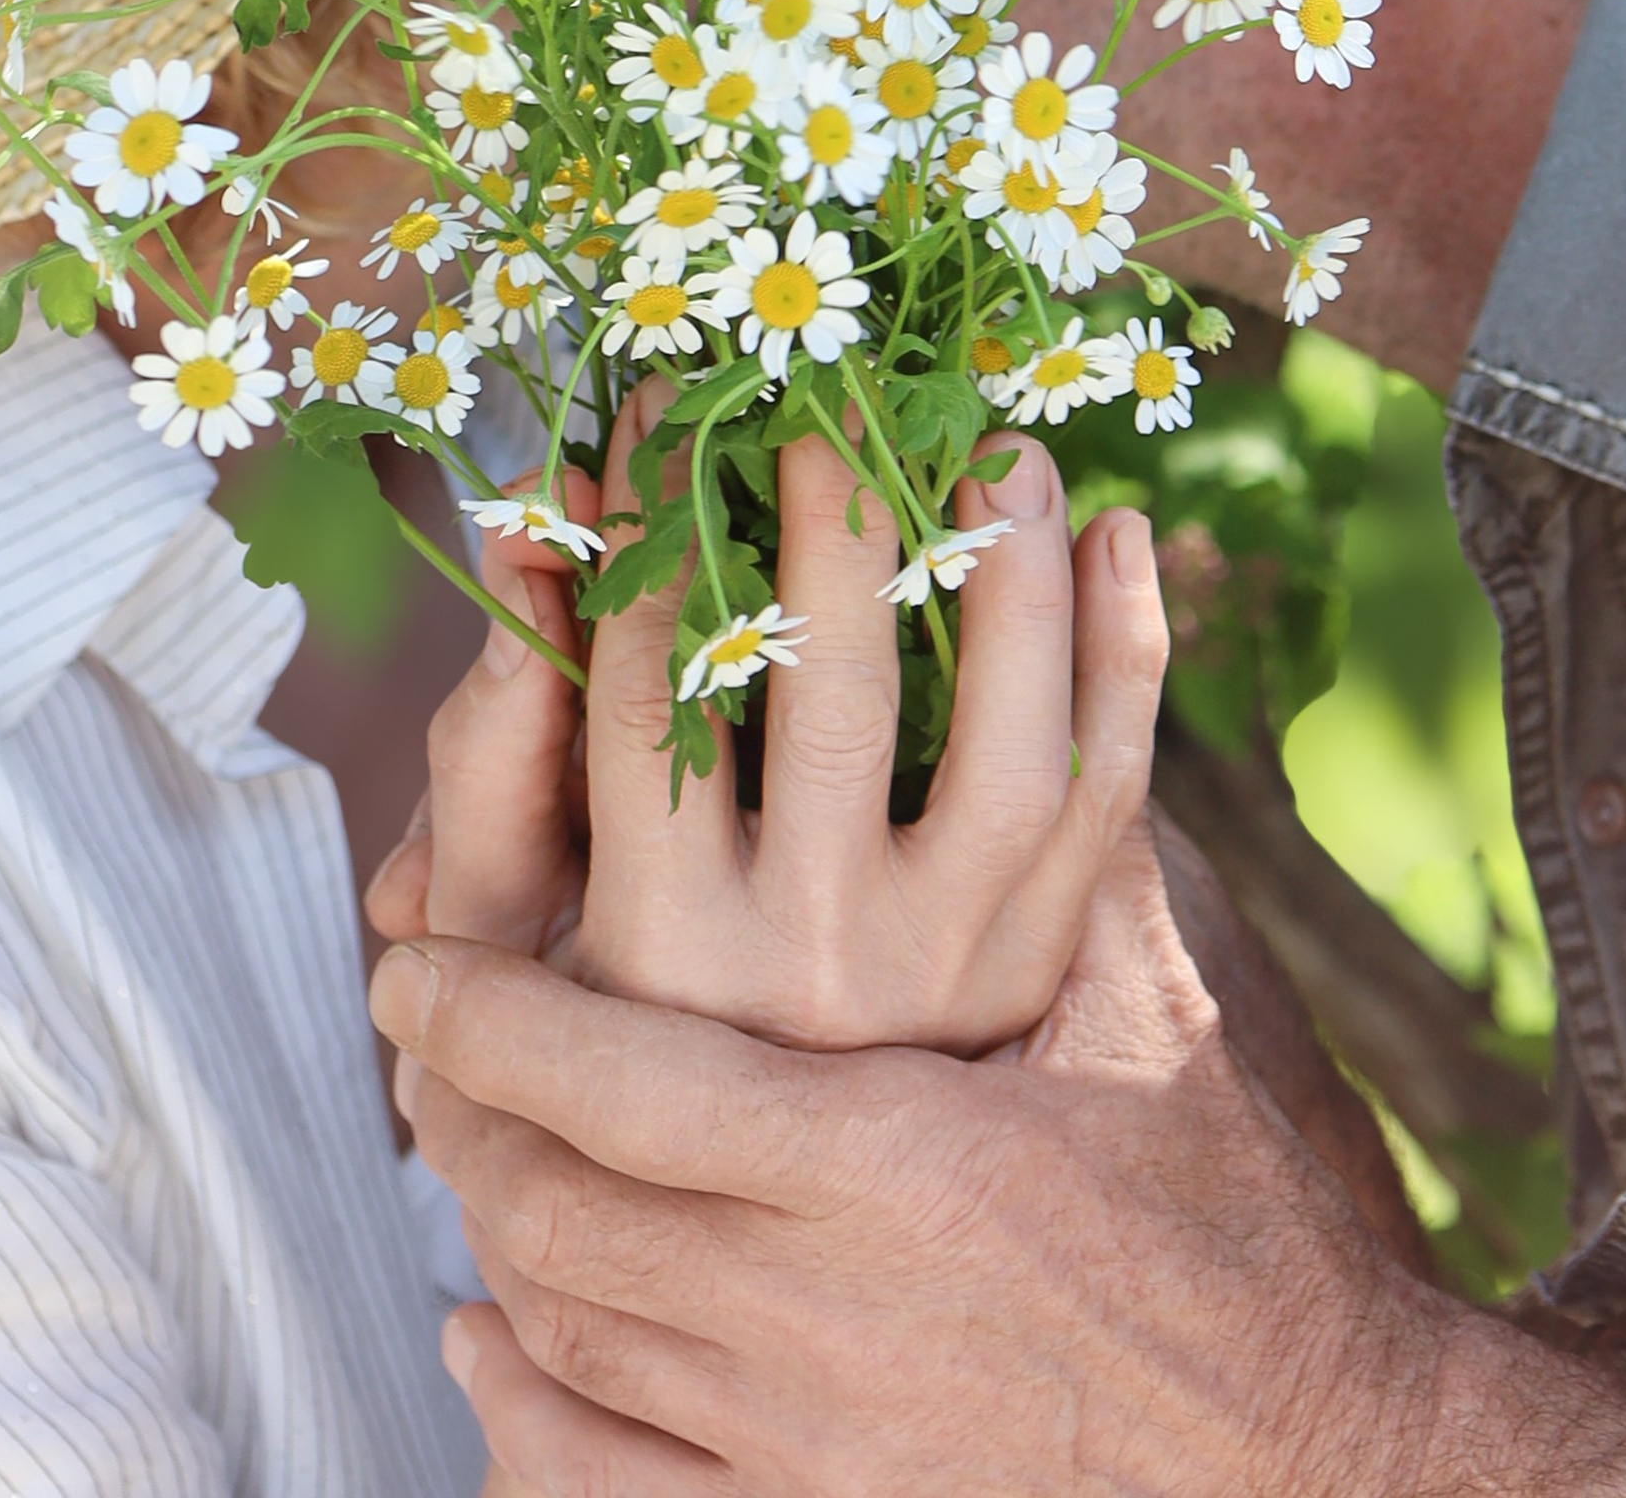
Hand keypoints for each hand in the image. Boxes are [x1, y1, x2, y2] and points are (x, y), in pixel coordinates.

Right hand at [370, 387, 1170, 1054]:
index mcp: (653, 947)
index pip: (647, 682)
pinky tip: (1123, 536)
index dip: (648, 520)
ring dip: (1011, 572)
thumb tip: (525, 529)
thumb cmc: (585, 1045)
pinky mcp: (1040, 966)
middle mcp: (808, 964)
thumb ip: (493, 744)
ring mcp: (947, 971)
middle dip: (831, 516)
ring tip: (993, 441)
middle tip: (828, 389)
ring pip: (1008, 745)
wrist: (735, 1236)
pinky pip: (1111, 798)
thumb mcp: (500, 929)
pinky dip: (1132, 661)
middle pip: (835, 696)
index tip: (656, 408)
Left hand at [381, 821, 1431, 1497]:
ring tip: (452, 1132)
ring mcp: (801, 1439)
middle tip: (416, 1026)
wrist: (1300, 1457)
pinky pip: (606, 1483)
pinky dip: (519, 1413)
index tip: (414, 957)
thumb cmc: (1237, 1221)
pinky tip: (485, 1345)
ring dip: (488, 1223)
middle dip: (462, 1107)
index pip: (618, 1080)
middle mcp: (812, 1310)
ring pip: (568, 1329)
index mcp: (882, 1160)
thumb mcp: (1149, 1011)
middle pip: (557, 1209)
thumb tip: (1089, 597)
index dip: (493, 1015)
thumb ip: (1074, 832)